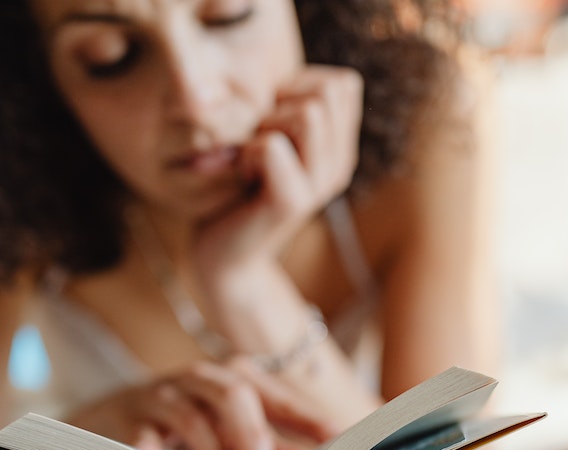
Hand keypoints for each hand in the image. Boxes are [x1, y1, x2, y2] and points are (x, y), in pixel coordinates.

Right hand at [63, 359, 336, 449]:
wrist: (104, 422)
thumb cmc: (181, 428)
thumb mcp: (230, 436)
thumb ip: (273, 449)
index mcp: (232, 381)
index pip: (279, 395)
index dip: (310, 419)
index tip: (341, 445)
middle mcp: (198, 381)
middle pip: (235, 393)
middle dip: (257, 436)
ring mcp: (160, 396)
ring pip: (191, 412)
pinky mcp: (124, 419)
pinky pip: (139, 432)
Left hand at [192, 65, 363, 279]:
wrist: (224, 255)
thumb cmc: (237, 188)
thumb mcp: (268, 137)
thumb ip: (289, 107)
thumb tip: (288, 77)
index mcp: (339, 148)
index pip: (343, 84)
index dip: (300, 87)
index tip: (272, 121)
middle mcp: (339, 166)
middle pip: (328, 92)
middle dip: (283, 103)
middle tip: (258, 140)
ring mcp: (320, 186)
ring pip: (310, 113)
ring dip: (267, 124)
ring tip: (252, 157)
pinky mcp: (293, 202)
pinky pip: (272, 144)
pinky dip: (248, 150)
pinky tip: (244, 175)